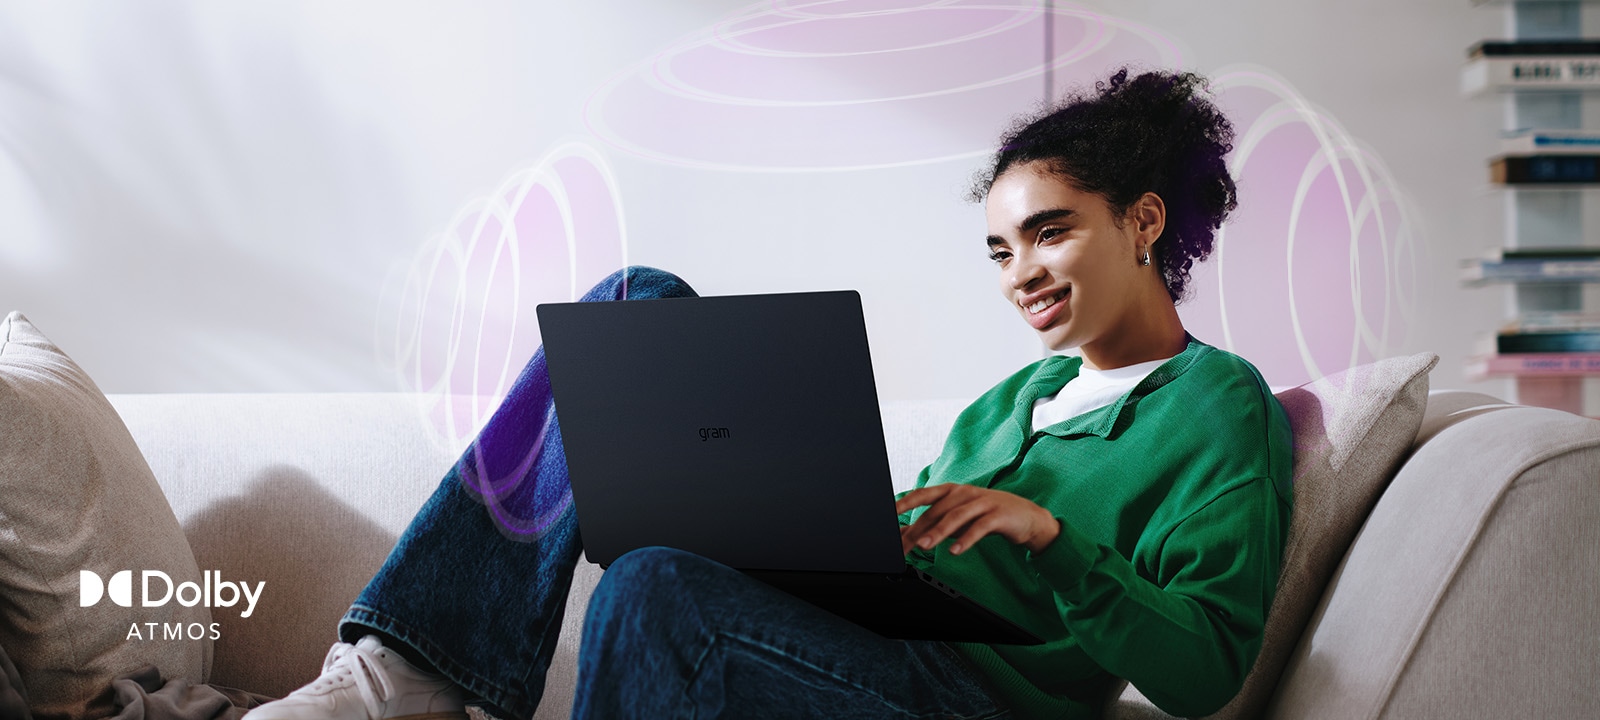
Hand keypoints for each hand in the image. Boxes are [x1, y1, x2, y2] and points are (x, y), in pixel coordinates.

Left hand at [896, 483, 1059, 555]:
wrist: (1026, 517)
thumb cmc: (986, 515)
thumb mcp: (957, 519)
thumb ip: (932, 524)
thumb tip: (903, 534)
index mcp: (951, 491)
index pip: (923, 495)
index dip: (905, 503)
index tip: (888, 514)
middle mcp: (964, 493)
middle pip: (936, 510)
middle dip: (917, 529)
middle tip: (903, 545)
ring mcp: (982, 502)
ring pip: (955, 516)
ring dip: (938, 532)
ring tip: (924, 546)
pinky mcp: (997, 515)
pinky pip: (979, 528)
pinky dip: (965, 540)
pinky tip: (955, 551)